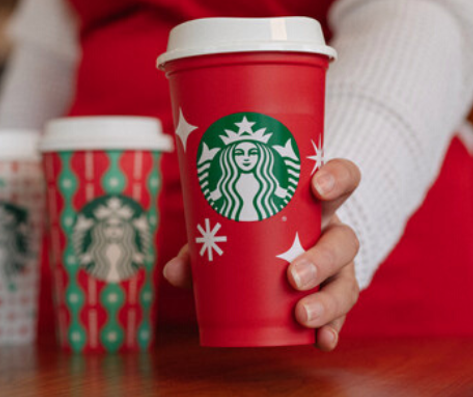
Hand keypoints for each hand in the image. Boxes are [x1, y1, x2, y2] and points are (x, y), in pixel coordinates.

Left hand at [163, 158, 361, 351]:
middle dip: (323, 258)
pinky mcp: (334, 297)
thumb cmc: (248, 234)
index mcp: (312, 204)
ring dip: (328, 301)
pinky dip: (333, 328)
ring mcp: (338, 269)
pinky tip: (322, 340)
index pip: (343, 180)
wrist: (269, 257)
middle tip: (293, 276)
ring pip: (348, 282)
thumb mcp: (227, 234)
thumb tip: (172, 271)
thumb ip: (200, 251)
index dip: (338, 178)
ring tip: (301, 314)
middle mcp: (332, 234)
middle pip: (345, 241)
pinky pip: (342, 314)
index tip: (317, 187)